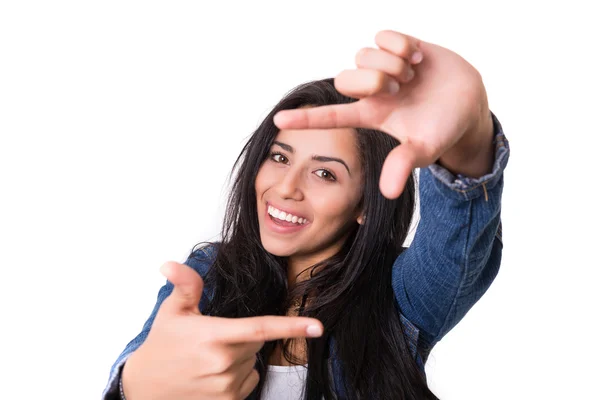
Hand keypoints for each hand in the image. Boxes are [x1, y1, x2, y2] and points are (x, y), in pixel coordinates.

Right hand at [122, 261, 322, 399]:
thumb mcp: (173, 311)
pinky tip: (213, 375)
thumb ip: (185, 286)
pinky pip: (248, 381)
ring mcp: (226, 386)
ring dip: (240, 358)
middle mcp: (223, 363)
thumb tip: (171, 264)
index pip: (260, 328)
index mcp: (213, 335)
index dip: (291, 326)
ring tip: (208, 359)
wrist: (144, 388)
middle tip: (212, 339)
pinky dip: (238, 376)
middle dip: (243, 337)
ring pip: (252, 362)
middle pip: (255, 343)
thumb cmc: (162, 346)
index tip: (317, 326)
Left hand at [274, 30, 493, 198]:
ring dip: (390, 63)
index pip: (331, 117)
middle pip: (344, 77)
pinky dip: (401, 45)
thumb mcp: (423, 150)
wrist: (468, 103)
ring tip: (412, 74)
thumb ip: (402, 165)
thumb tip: (387, 193)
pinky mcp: (399, 47)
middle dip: (372, 79)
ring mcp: (384, 68)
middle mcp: (371, 91)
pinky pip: (383, 36)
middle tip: (399, 88)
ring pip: (363, 54)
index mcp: (371, 115)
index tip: (278, 123)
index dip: (305, 120)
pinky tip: (417, 57)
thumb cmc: (441, 130)